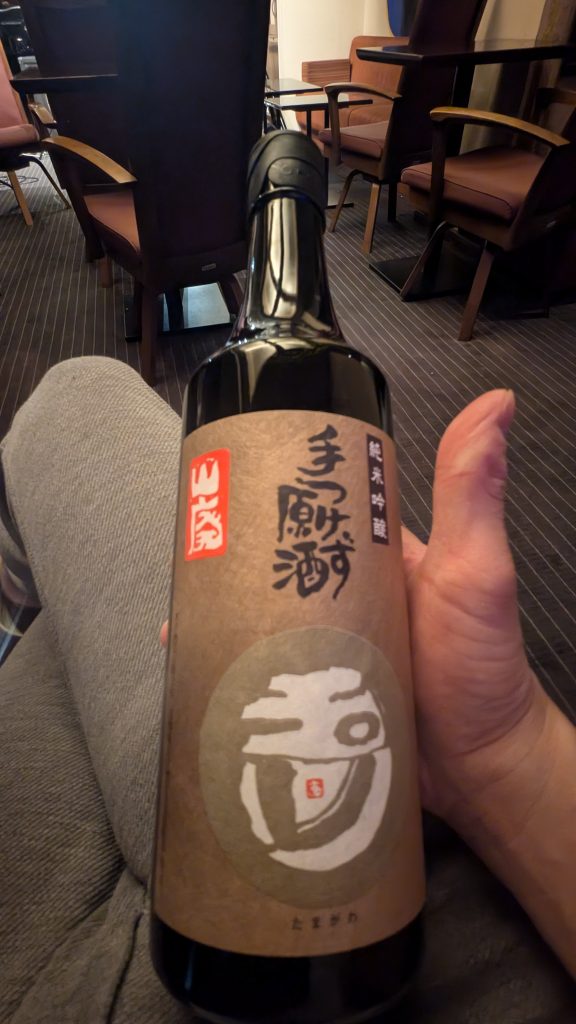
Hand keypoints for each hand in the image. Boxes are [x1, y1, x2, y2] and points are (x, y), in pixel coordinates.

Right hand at [160, 390, 551, 821]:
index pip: (319, 508)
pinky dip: (232, 667)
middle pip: (280, 565)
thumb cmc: (481, 666)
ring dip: (223, 616)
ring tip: (178, 617)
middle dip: (231, 561)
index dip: (274, 491)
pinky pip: (266, 673)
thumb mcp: (476, 572)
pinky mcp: (315, 696)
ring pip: (265, 619)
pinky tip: (196, 669)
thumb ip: (473, 495)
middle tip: (186, 560)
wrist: (478, 771)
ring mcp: (329, 646)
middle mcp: (349, 596)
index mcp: (379, 556)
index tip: (222, 480)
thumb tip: (496, 401)